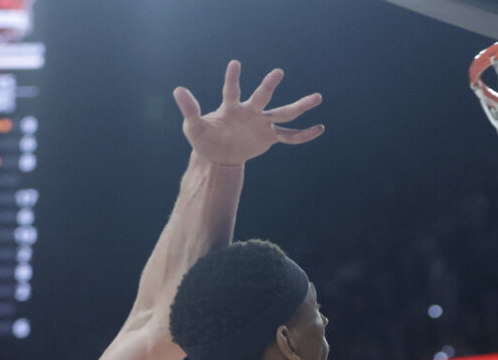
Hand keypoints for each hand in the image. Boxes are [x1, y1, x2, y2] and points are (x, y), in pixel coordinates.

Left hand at [174, 60, 322, 166]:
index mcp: (231, 107)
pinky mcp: (269, 137)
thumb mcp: (193, 128)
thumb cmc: (206, 138)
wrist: (218, 156)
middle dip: (268, 86)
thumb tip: (178, 89)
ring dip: (300, 106)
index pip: (232, 91)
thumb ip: (189, 110)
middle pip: (262, 97)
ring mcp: (261, 123)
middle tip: (278, 73)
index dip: (232, 78)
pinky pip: (289, 137)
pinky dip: (303, 135)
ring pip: (283, 113)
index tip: (234, 64)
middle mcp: (250, 111)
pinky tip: (319, 129)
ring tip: (318, 97)